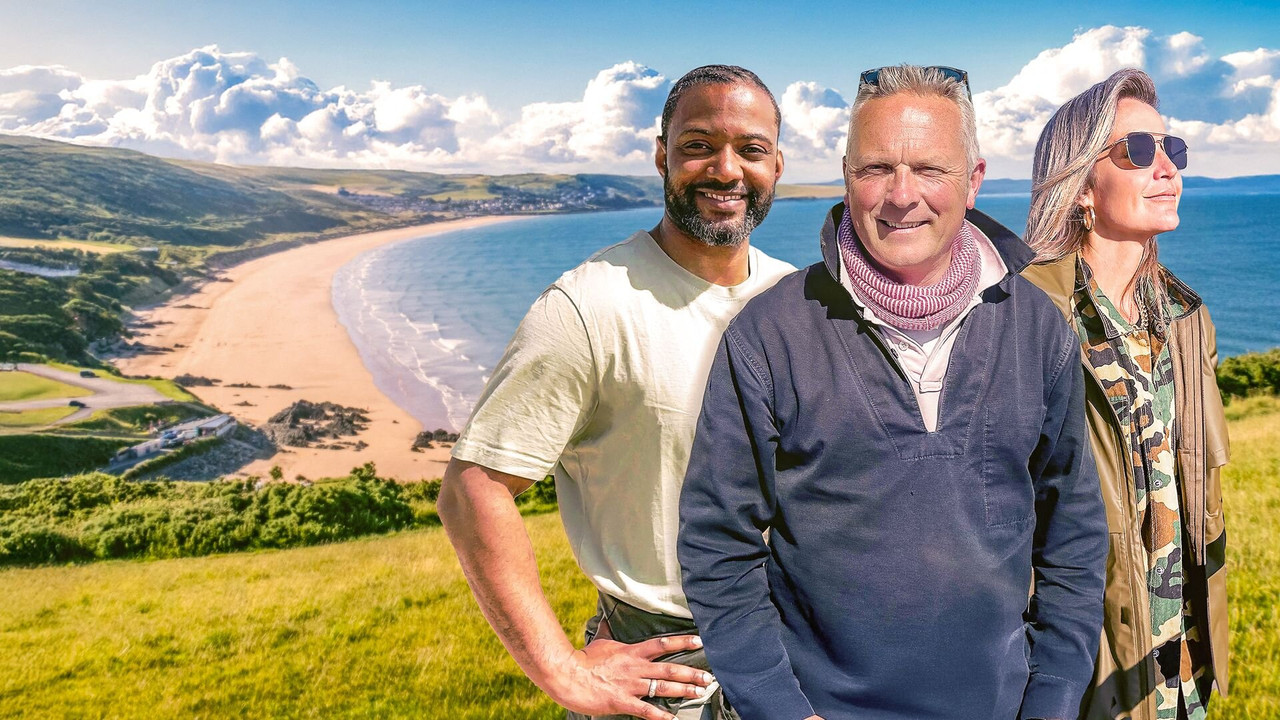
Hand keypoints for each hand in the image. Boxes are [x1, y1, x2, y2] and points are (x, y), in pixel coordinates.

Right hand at [541, 634, 712, 719]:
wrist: (567, 675)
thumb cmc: (583, 659)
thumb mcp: (600, 641)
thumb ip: (607, 630)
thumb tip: (606, 616)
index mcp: (632, 652)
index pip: (662, 644)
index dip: (682, 642)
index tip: (699, 642)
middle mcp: (635, 668)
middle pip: (669, 669)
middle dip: (691, 673)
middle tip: (709, 677)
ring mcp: (630, 685)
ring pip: (663, 688)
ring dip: (684, 691)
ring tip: (700, 693)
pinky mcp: (622, 702)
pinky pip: (646, 710)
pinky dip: (661, 716)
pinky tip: (673, 719)